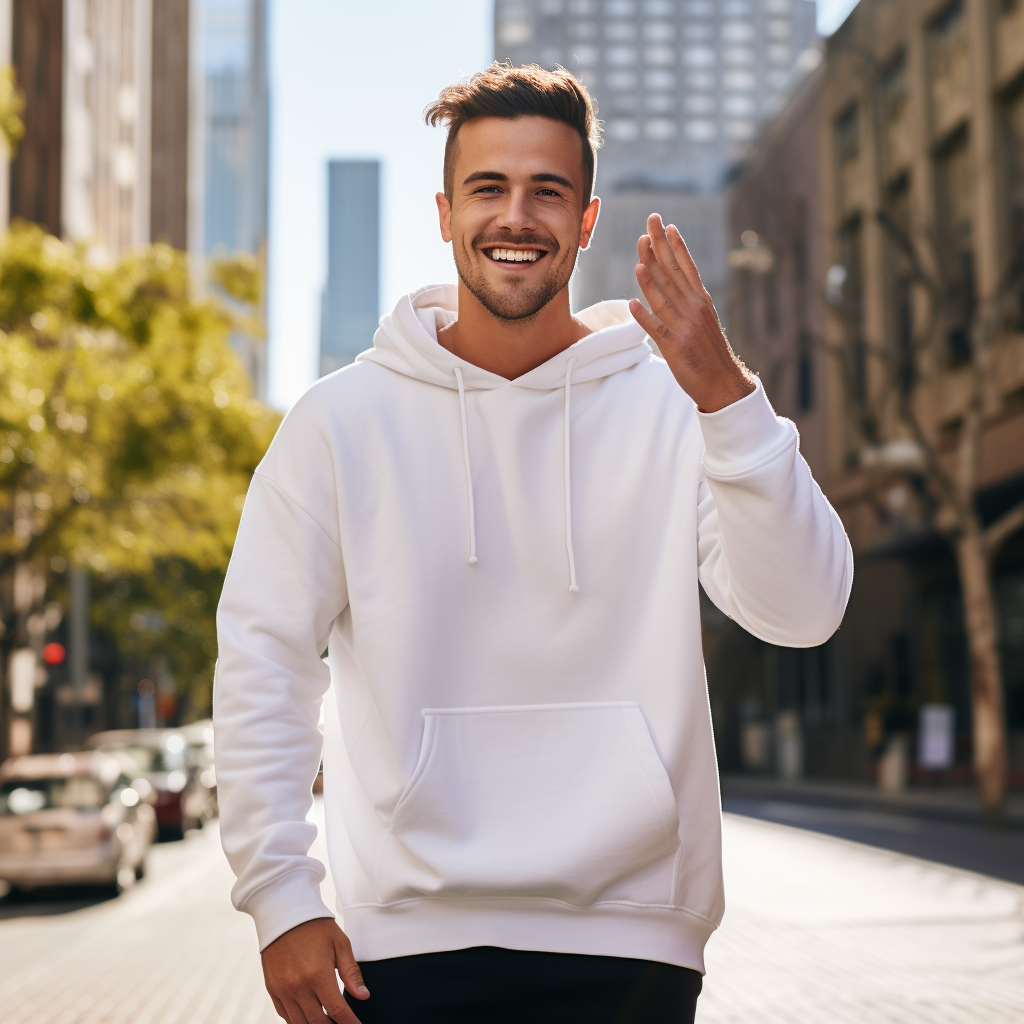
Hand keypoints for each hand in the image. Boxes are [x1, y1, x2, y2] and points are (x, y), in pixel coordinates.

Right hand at [261, 917, 369, 1022]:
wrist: (284, 914)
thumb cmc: (315, 927)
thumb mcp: (340, 944)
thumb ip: (351, 973)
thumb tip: (363, 996)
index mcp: (318, 975)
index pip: (337, 1011)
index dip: (349, 1023)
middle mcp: (298, 987)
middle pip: (318, 1022)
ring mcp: (283, 990)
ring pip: (300, 1023)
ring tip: (328, 1022)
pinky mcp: (272, 990)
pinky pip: (285, 1015)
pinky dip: (298, 1020)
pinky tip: (309, 1016)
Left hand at [630, 213, 755, 412]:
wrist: (723, 382)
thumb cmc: (709, 351)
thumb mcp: (703, 320)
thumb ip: (688, 301)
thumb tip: (672, 283)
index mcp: (701, 301)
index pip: (685, 267)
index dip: (675, 246)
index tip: (667, 225)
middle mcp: (693, 309)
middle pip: (672, 273)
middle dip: (660, 247)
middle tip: (649, 223)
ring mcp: (684, 327)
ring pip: (663, 296)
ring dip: (649, 276)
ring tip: (639, 254)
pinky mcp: (675, 346)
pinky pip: (656, 328)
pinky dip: (644, 316)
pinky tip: (632, 303)